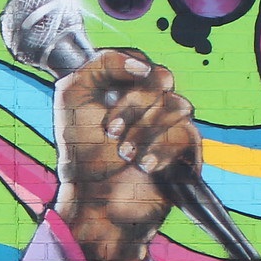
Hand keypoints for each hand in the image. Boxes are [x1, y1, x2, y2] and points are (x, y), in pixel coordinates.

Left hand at [51, 49, 201, 260]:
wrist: (92, 199)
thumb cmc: (80, 151)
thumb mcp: (73, 94)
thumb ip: (102, 62)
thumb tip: (144, 67)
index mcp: (126, 86)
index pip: (142, 61)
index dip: (125, 74)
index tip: (102, 100)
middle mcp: (151, 103)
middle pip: (162, 79)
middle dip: (133, 105)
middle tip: (110, 132)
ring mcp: (169, 126)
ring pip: (179, 106)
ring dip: (145, 131)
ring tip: (124, 154)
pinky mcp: (185, 152)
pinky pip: (187, 135)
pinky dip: (162, 150)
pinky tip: (144, 165)